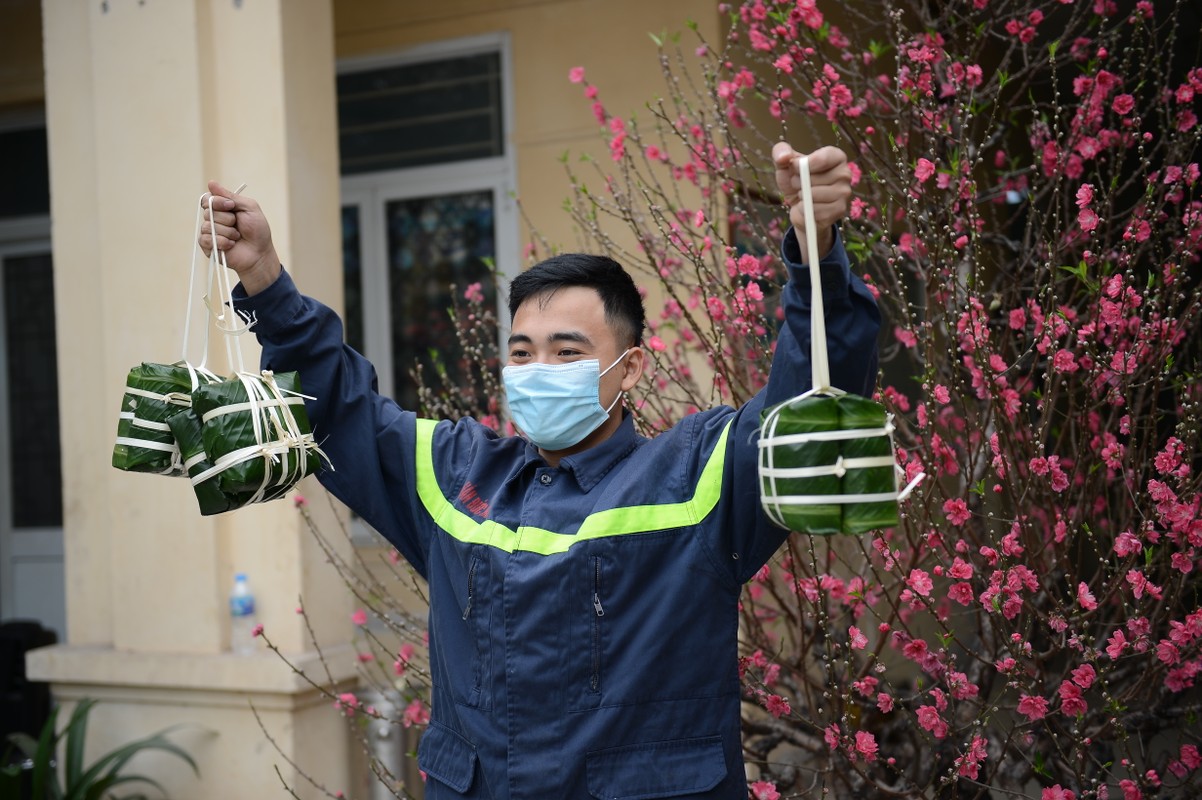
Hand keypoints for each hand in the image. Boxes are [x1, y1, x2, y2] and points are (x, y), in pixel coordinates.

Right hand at [198, 180, 280, 295]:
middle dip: (227, 219)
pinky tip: (231, 245)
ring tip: (237, 237)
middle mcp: (213, 218)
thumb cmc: (257, 230)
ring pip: (208, 226)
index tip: (232, 206)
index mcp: (222, 208)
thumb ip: (231, 196)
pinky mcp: (208, 246)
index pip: (207, 198)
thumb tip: (211, 183)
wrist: (260, 253)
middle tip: (238, 225)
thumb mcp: (249, 207)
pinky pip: (205, 239)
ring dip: (227, 232)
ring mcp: (210, 232)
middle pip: (208, 212)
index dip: (217, 201)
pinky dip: (221, 242)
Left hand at [772, 143, 851, 260]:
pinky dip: (806, 211)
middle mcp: (845, 173)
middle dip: (799, 183)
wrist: (800, 206)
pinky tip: (809, 208)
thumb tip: (783, 157)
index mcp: (836, 157)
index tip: (794, 168)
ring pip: (814, 195)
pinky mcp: (839, 210)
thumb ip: (781, 152)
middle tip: (800, 185)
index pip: (822, 158)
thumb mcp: (785, 164)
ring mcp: (844, 193)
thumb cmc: (796, 181)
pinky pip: (816, 211)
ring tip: (804, 195)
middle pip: (814, 178)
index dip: (803, 165)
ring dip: (802, 197)